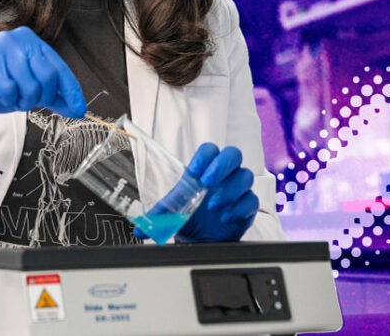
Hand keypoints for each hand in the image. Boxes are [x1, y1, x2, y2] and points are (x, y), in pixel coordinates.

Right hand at [0, 26, 85, 132]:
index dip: (71, 90)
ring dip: (22, 100)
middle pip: (47, 76)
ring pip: (29, 85)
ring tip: (11, 96)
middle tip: (26, 100)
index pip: (59, 67)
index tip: (79, 109)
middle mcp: (16, 38)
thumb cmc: (0, 86)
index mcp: (31, 41)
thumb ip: (55, 96)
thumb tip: (78, 109)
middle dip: (40, 97)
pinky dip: (6, 99)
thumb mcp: (32, 89)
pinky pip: (8, 90)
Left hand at [135, 143, 258, 242]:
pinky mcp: (247, 206)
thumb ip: (158, 218)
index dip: (205, 156)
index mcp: (204, 170)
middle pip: (233, 155)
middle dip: (221, 166)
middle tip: (208, 182)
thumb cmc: (190, 218)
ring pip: (244, 176)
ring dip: (229, 190)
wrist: (203, 240)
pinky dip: (239, 208)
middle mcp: (223, 176)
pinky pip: (251, 200)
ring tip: (213, 206)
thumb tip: (138, 229)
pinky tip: (226, 218)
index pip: (210, 150)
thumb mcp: (172, 215)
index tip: (195, 170)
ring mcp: (237, 189)